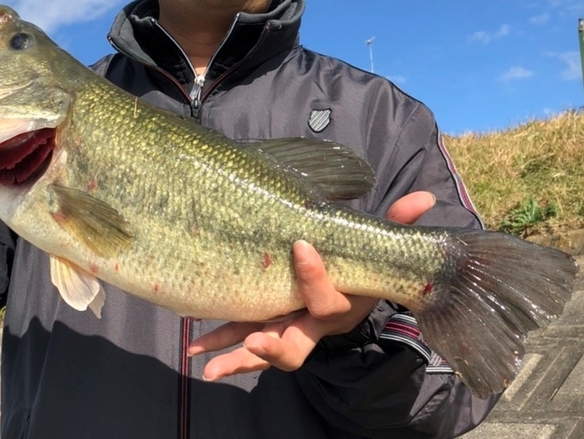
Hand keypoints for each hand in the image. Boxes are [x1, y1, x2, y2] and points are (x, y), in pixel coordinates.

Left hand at [187, 191, 436, 380]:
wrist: (350, 287)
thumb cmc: (359, 261)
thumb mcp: (378, 244)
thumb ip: (397, 224)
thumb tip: (425, 199)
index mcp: (341, 303)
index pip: (329, 300)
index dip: (316, 277)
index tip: (300, 244)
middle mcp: (311, 324)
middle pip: (296, 344)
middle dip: (274, 347)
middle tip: (255, 342)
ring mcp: (286, 327)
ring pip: (262, 349)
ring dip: (235, 356)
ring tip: (207, 364)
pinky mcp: (266, 325)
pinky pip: (243, 342)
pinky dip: (221, 346)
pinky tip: (195, 350)